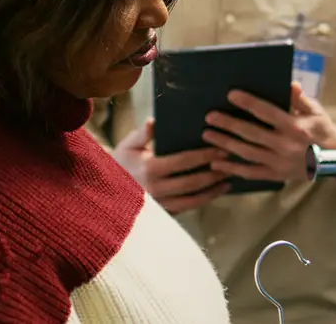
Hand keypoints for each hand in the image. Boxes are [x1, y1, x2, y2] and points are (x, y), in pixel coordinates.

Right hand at [114, 118, 230, 214]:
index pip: (183, 162)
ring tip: (228, 180)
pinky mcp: (162, 215)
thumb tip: (155, 120)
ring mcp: (160, 206)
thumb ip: (143, 133)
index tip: (221, 148)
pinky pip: (186, 209)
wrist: (104, 189)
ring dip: (212, 191)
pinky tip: (214, 193)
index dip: (204, 156)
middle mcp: (156, 191)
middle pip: (192, 183)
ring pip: (192, 201)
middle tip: (231, 163)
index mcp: (149, 170)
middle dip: (213, 173)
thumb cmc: (119, 162)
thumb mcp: (128, 144)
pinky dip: (202, 201)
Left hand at [203, 82, 335, 183]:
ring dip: (225, 144)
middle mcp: (285, 145)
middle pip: (251, 133)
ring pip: (247, 153)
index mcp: (295, 127)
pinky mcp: (276, 175)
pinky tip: (216, 164)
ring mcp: (280, 162)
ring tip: (207, 135)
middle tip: (210, 116)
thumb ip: (299, 98)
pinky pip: (251, 173)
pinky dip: (232, 169)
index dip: (248, 103)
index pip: (267, 112)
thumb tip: (289, 84)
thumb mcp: (316, 110)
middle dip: (228, 124)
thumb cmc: (322, 129)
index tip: (230, 94)